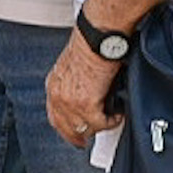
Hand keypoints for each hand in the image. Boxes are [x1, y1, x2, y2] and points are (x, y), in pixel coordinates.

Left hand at [46, 32, 124, 148]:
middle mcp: (58, 95)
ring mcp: (70, 102)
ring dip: (101, 124)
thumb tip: (88, 95)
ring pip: (86, 128)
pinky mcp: (86, 105)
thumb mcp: (74, 66)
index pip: (55, 117)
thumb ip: (74, 84)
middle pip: (67, 128)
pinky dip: (113, 120)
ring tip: (113, 115)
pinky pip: (101, 124)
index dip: (66, 130)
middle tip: (96, 132)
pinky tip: (118, 112)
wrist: (98, 37)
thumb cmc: (91, 43)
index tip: (76, 135)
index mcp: (54, 84)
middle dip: (83, 134)